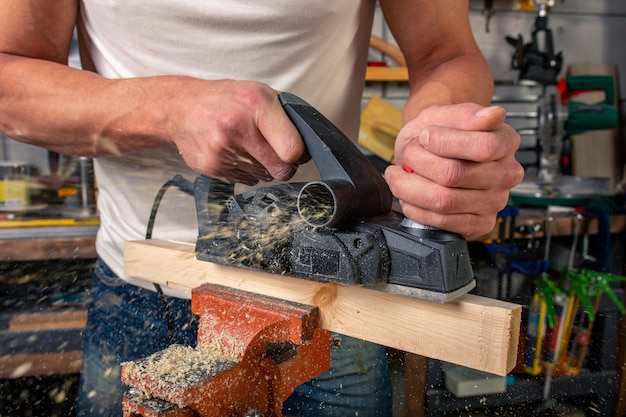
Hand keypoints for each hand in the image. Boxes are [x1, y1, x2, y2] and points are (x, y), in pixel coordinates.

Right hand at [165, 80, 306, 184]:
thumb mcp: (259, 93)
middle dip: (284, 164)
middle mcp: (236, 127)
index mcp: (255, 104)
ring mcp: (221, 150)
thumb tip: (310, 142)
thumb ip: (286, 115)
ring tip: (250, 146)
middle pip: (280, 169)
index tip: (297, 151)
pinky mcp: (211, 167)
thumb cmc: (227, 99)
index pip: (292, 149)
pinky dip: (247, 171)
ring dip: (264, 166)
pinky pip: (246, 180)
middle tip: (277, 152)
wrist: (181, 108)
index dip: (299, 154)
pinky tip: (236, 152)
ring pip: (264, 176)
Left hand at [384, 103, 523, 238]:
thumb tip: (494, 115)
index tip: (425, 136)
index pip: (483, 147)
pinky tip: (407, 195)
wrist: (430, 151)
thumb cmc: (439, 133)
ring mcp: (495, 202)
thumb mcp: (445, 114)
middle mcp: (506, 174)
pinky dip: (415, 208)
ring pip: (443, 201)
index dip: (445, 143)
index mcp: (506, 142)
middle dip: (419, 162)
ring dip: (409, 188)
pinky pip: (441, 222)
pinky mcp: (479, 224)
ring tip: (398, 175)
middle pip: (455, 174)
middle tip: (408, 154)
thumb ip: (467, 113)